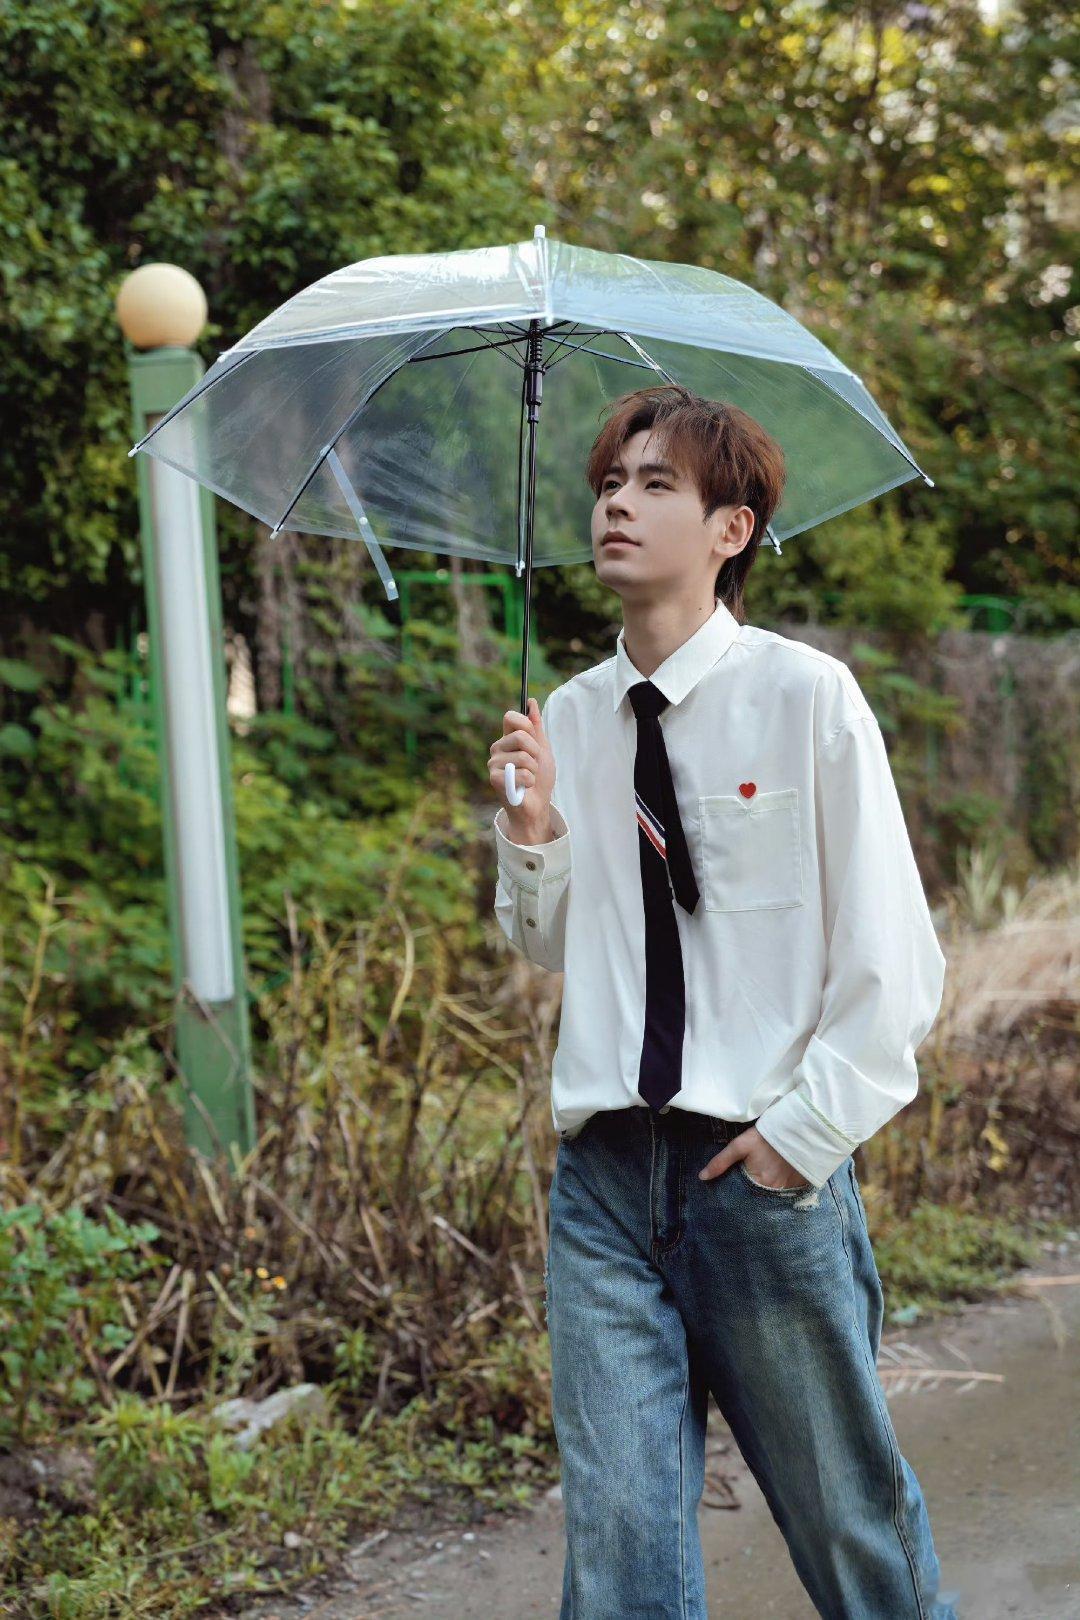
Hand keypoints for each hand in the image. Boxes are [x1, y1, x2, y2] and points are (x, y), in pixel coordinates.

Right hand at [488, 697, 555, 826]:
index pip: (510, 717)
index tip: (534, 737)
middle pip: (521, 736)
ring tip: (529, 778)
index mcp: (507, 739)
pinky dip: (529, 782)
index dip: (526, 724)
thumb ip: (536, 727)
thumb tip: (531, 702)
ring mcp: (494, 763)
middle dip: (536, 752)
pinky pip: (521, 773)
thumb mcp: (542, 748)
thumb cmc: (540, 778)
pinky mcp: (494, 779)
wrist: (537, 804)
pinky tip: (523, 787)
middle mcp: (498, 748)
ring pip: (523, 757)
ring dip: (534, 770)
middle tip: (534, 764)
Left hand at [698, 1125, 811, 1189]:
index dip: (737, 1198)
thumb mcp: (741, 1145)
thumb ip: (721, 1161)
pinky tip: (777, 1189)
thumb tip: (702, 1177)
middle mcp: (773, 1191)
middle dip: (751, 1200)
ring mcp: (789, 1190)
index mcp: (758, 1182)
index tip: (730, 1201)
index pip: (743, 1197)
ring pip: (773, 1200)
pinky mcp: (800, 1187)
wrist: (797, 1128)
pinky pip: (788, 1197)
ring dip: (766, 1199)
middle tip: (744, 1197)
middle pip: (758, 1200)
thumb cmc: (766, 1137)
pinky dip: (782, 1195)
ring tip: (760, 1196)